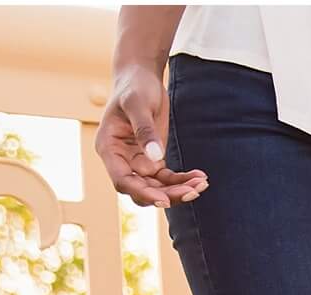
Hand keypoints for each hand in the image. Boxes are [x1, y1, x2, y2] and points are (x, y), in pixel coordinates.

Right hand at [94, 63, 206, 209]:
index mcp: (109, 148)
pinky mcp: (153, 161)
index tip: (164, 200)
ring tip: (202, 183)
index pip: (122, 180)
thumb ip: (145, 130)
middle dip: (168, 194)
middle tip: (193, 191)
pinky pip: (168, 179)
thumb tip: (155, 157)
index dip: (142, 193)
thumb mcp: (138, 104)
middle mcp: (121, 160)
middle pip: (142, 189)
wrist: (142, 77)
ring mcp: (137, 162)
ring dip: (179, 190)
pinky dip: (184, 181)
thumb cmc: (135, 87)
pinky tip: (201, 177)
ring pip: (157, 188)